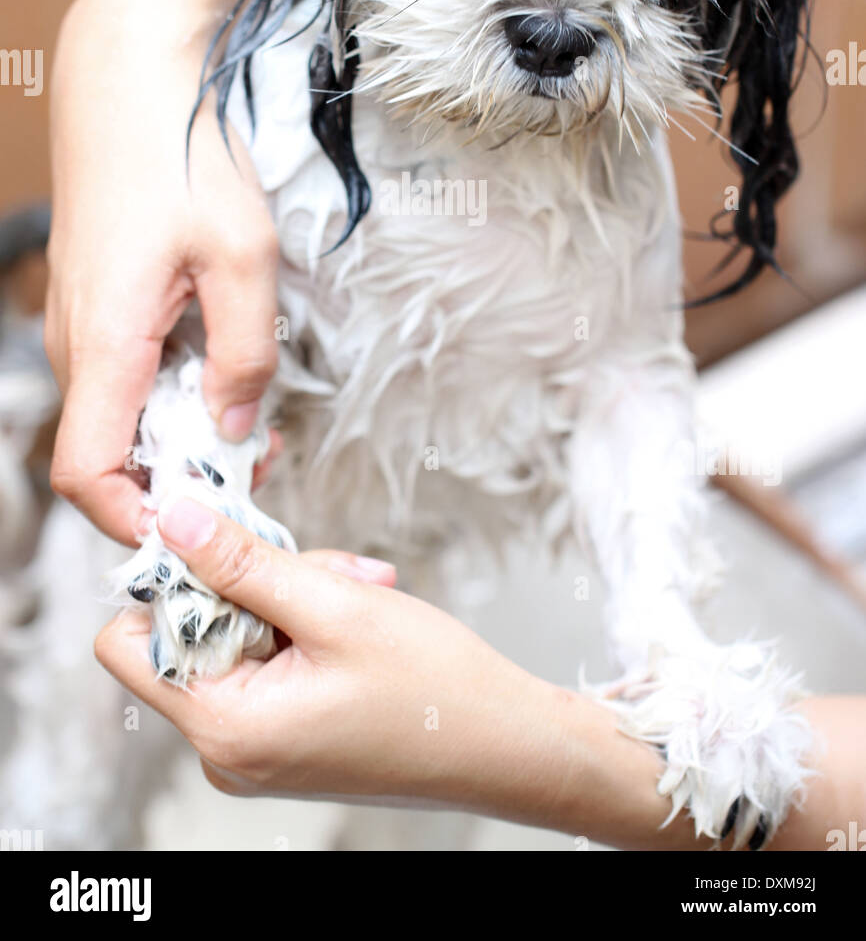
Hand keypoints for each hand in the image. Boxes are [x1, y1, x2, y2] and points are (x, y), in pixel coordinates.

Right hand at [46, 0, 278, 546]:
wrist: (131, 80)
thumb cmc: (183, 157)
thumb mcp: (244, 258)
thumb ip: (245, 356)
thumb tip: (237, 428)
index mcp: (106, 344)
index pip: (87, 474)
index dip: (135, 517)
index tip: (202, 521)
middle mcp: (79, 344)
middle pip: (110, 454)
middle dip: (180, 477)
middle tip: (258, 464)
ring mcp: (81, 323)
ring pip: (120, 415)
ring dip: (181, 433)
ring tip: (253, 419)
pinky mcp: (96, 304)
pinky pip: (124, 375)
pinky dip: (170, 393)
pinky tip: (221, 369)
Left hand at [94, 497, 565, 816]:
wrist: (505, 744)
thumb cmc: (432, 687)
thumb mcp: (333, 604)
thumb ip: (242, 561)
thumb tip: (172, 520)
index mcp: (224, 728)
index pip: (126, 643)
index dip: (166, 583)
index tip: (224, 548)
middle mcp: (225, 750)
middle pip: (187, 631)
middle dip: (250, 582)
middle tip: (323, 569)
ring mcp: (254, 747)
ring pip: (233, 635)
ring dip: (289, 595)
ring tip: (358, 590)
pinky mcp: (282, 736)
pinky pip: (264, 658)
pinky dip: (302, 623)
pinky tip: (357, 612)